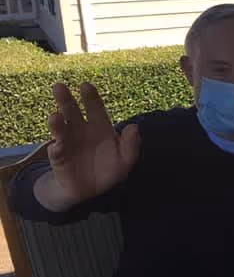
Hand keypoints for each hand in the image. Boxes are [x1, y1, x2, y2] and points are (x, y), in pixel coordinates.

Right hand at [39, 83, 139, 209]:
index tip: (86, 86)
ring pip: (60, 129)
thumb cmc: (110, 169)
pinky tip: (57, 146)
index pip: (95, 108)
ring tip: (55, 116)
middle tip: (59, 87)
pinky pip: (57, 152)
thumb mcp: (126, 159)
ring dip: (57, 122)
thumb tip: (135, 127)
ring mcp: (68, 143)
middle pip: (72, 112)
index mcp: (99, 127)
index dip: (91, 97)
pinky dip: (56, 149)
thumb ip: (132, 145)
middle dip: (66, 100)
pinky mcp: (60, 159)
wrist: (91, 190)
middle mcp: (81, 131)